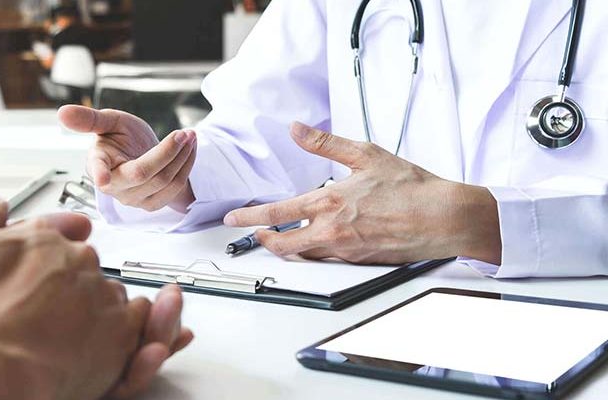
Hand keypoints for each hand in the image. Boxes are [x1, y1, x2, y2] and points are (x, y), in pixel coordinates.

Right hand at [0, 201, 191, 398]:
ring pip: (109, 293)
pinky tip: (103, 341)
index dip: (45, 261)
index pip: (54, 238)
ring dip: (97, 308)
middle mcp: (76, 259)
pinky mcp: (119, 330)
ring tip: (71, 336)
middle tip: (48, 314)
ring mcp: (100, 293)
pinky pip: (138, 320)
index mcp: (41, 238)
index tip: (38, 278)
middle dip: (70, 286)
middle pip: (83, 266)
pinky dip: (127, 328)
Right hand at [59, 105, 196, 211]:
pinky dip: (187, 166)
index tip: (102, 178)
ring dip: (182, 156)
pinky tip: (190, 149)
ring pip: (163, 180)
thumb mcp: (110, 122)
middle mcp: (114, 186)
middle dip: (167, 151)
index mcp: (98, 164)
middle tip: (184, 132)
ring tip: (190, 136)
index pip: (98, 171)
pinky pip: (174, 187)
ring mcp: (133, 199)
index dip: (99, 174)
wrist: (143, 155)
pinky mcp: (152, 204)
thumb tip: (61, 112)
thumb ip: (89, 119)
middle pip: (143, 173)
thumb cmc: (123, 138)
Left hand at [224, 123, 500, 264]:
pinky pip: (327, 260)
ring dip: (287, 247)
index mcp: (330, 202)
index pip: (277, 213)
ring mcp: (345, 251)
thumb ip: (326, 143)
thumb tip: (297, 129)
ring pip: (303, 254)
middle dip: (261, 240)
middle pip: (282, 244)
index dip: (250, 217)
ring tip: (277, 238)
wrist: (445, 218)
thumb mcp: (367, 154)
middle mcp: (332, 230)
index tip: (234, 218)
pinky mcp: (359, 262)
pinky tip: (314, 242)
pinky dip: (314, 252)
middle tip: (250, 235)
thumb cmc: (412, 187)